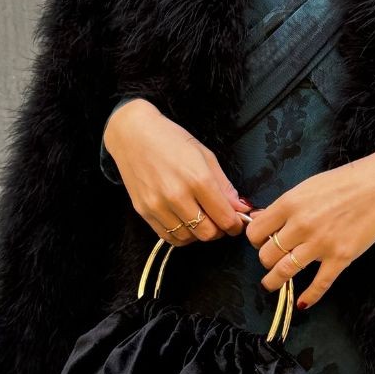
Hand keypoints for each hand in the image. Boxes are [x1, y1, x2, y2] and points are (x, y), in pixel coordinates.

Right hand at [103, 99, 250, 244]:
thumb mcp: (205, 156)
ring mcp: (158, 206)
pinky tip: (184, 222)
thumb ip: (224, 186)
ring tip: (201, 219)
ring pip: (187, 238)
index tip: (237, 223)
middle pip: (207, 234)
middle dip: (219, 231)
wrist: (133, 135)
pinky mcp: (143, 211)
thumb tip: (241, 208)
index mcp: (198, 179)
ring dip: (199, 234)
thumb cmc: (171, 140)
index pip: (225, 218)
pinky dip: (180, 235)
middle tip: (219, 221)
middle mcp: (177, 196)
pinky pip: (168, 236)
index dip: (236, 225)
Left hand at [243, 152, 374, 308]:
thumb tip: (256, 218)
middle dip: (265, 260)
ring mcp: (321, 243)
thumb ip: (282, 206)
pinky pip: (319, 284)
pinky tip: (302, 303)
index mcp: (289, 204)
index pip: (256, 232)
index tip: (262, 242)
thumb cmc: (343, 182)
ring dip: (274, 281)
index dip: (255, 240)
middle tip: (272, 260)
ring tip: (271, 284)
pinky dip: (309, 297)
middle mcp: (301, 225)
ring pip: (284, 271)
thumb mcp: (306, 187)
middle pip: (267, 254)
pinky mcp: (340, 257)